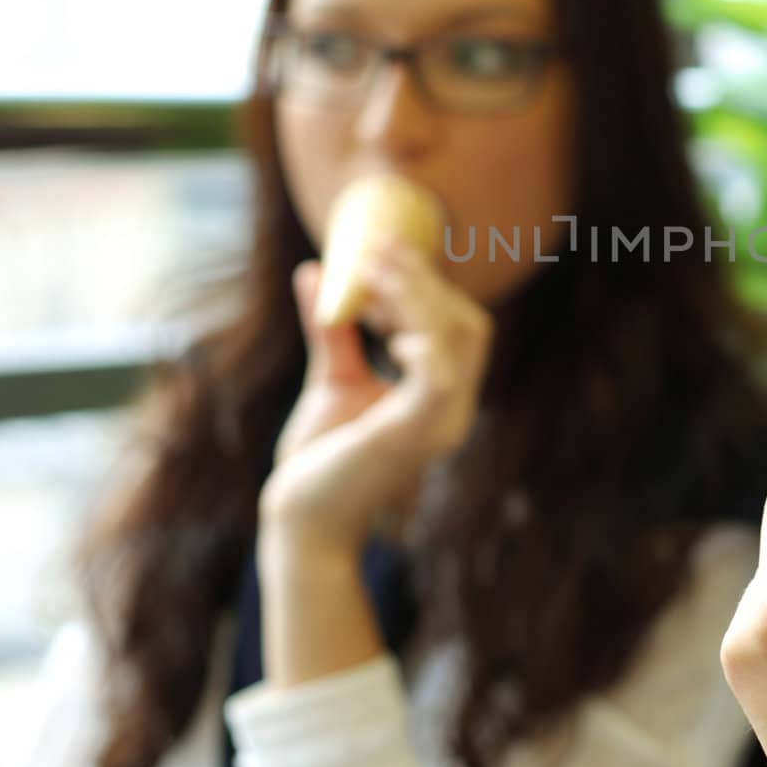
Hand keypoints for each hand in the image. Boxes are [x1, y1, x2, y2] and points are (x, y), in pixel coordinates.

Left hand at [259, 243, 492, 557]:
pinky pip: (437, 375)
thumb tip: (316, 271)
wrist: (301, 519)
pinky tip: (387, 328)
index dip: (425, 287)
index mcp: (441, 397)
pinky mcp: (415, 434)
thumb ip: (334, 330)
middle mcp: (452, 409)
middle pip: (466, 326)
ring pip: (454, 339)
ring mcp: (440, 423)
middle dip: (425, 281)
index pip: (458, 328)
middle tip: (379, 247)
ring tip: (372, 267)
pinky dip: (421, 339)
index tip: (377, 260)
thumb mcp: (332, 379)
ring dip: (415, 295)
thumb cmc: (319, 460)